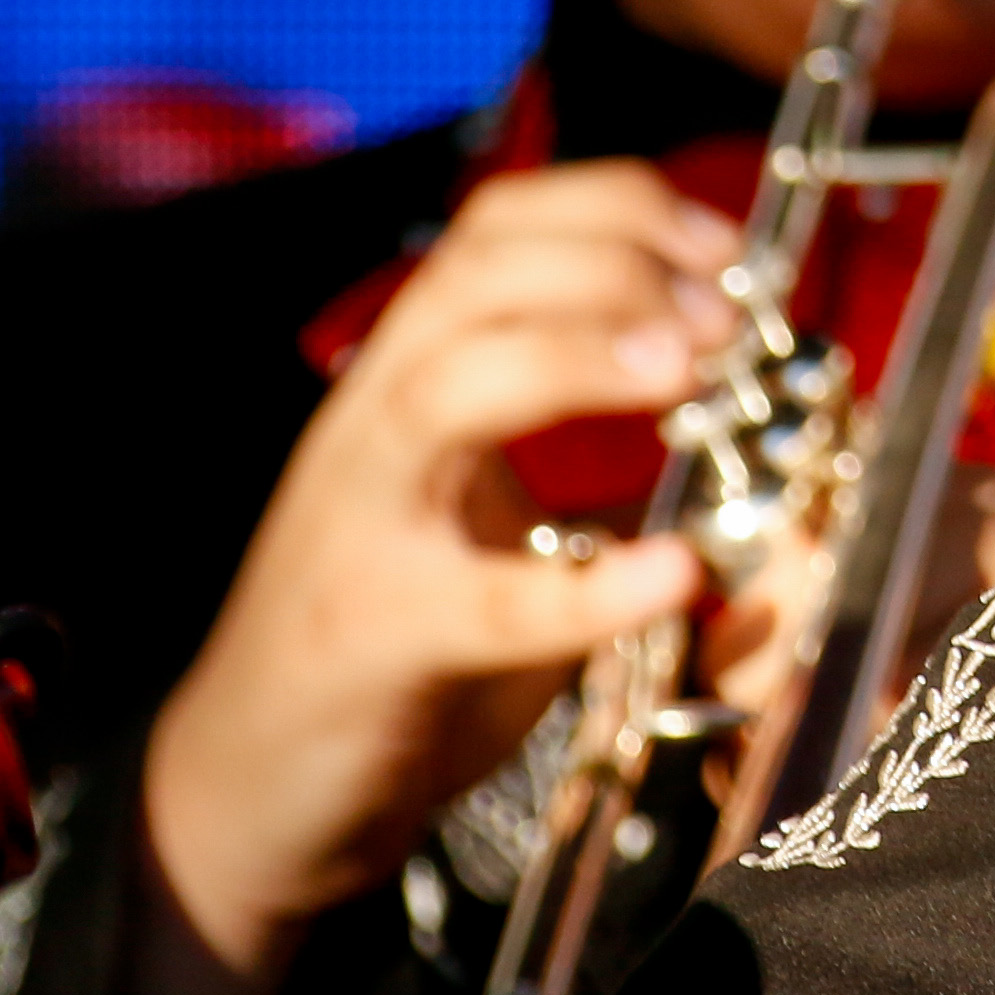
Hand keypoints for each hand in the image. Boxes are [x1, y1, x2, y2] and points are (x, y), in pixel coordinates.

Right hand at [132, 166, 730, 994]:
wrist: (248, 786)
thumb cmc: (395, 641)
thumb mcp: (504, 529)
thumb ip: (600, 477)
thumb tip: (745, 435)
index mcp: (411, 379)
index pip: (495, 230)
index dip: (613, 208)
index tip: (723, 245)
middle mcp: (375, 426)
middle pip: (472, 278)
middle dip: (610, 266)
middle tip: (724, 317)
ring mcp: (362, 527)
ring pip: (444, 389)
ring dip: (574, 356)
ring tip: (684, 372)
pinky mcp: (369, 640)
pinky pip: (480, 602)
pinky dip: (588, 589)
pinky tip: (673, 575)